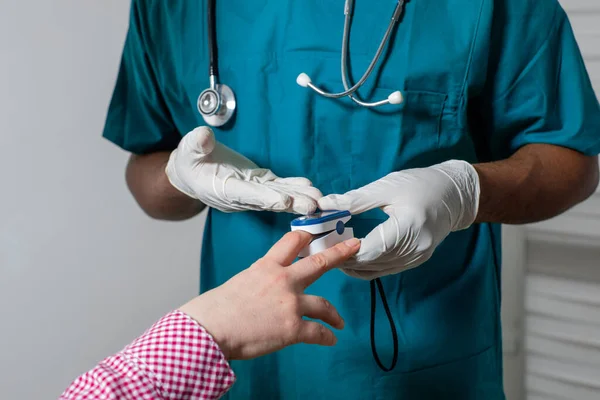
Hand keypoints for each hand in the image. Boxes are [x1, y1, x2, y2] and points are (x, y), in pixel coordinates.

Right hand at [165, 126, 321, 213]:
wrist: (190, 174)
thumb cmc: (188, 163)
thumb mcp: (187, 150)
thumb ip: (196, 145)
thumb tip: (204, 137)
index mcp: (223, 189)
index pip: (248, 194)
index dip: (267, 198)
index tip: (285, 202)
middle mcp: (241, 195)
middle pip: (270, 200)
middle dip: (293, 203)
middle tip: (314, 206)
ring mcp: (252, 190)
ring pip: (278, 195)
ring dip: (300, 198)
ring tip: (320, 200)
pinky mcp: (258, 183)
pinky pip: (279, 186)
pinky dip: (295, 187)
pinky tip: (311, 187)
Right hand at [179, 231, 360, 359]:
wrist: (210, 329)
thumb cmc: (214, 310)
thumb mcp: (237, 283)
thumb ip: (255, 282)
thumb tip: (258, 292)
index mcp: (265, 267)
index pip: (291, 242)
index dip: (306, 237)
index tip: (316, 235)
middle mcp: (282, 280)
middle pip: (318, 263)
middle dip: (339, 254)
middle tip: (353, 246)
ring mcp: (290, 303)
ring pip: (324, 304)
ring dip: (334, 314)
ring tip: (340, 322)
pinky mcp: (293, 328)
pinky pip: (318, 332)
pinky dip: (327, 337)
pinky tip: (331, 340)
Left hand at [318, 160, 479, 279]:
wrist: (454, 194)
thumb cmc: (420, 184)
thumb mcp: (386, 187)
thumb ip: (354, 200)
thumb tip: (324, 204)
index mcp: (408, 227)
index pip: (370, 249)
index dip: (344, 250)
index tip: (323, 243)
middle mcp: (415, 248)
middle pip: (371, 263)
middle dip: (343, 257)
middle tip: (320, 249)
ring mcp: (417, 257)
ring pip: (377, 270)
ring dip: (354, 264)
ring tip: (331, 252)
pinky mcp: (416, 260)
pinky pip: (386, 269)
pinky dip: (367, 265)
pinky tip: (352, 256)